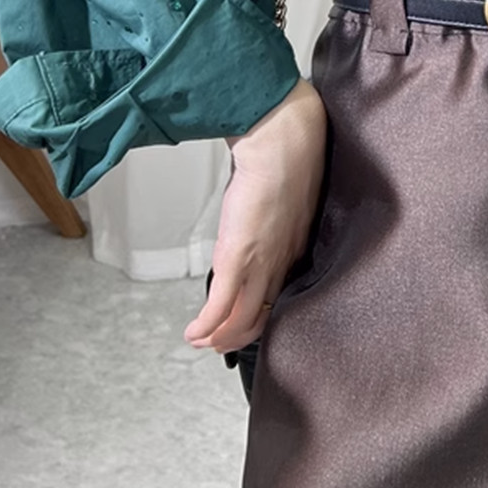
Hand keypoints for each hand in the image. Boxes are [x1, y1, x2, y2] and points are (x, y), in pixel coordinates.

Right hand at [183, 75, 329, 353]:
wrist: (283, 144)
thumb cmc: (284, 160)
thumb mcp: (282, 199)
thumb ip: (272, 215)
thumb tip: (255, 215)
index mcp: (295, 250)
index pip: (279, 297)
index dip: (260, 316)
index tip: (242, 323)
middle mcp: (283, 263)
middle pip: (263, 315)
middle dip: (238, 335)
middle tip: (216, 343)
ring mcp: (263, 262)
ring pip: (243, 317)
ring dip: (219, 336)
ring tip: (200, 342)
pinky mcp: (241, 254)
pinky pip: (223, 303)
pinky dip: (207, 325)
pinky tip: (193, 333)